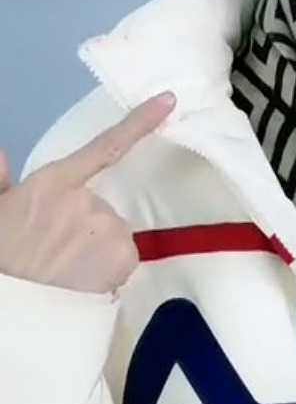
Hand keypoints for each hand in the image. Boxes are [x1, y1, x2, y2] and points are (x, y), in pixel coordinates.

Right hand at [0, 92, 174, 293]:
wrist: (3, 303)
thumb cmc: (0, 251)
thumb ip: (1, 179)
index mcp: (55, 183)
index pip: (106, 145)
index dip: (141, 121)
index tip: (170, 100)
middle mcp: (89, 202)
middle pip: (105, 210)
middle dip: (87, 228)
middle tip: (54, 250)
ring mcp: (109, 230)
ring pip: (114, 238)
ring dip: (96, 252)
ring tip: (62, 270)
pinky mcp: (122, 260)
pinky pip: (122, 262)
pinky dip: (106, 273)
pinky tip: (79, 283)